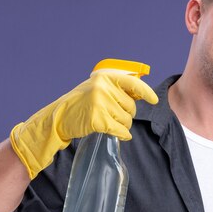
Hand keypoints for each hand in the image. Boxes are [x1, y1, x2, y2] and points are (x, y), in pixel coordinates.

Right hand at [10, 70, 157, 178]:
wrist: (58, 117)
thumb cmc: (81, 103)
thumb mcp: (98, 88)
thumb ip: (117, 89)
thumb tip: (141, 95)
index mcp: (105, 77)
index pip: (133, 83)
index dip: (146, 93)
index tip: (153, 100)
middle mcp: (103, 87)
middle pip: (131, 106)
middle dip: (127, 114)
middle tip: (112, 115)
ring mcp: (100, 103)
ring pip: (127, 120)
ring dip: (122, 125)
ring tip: (107, 122)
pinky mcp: (98, 120)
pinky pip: (121, 130)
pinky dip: (121, 134)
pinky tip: (115, 133)